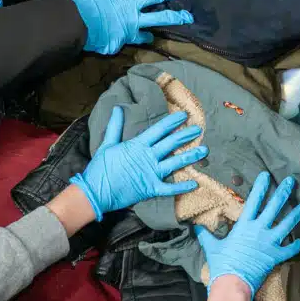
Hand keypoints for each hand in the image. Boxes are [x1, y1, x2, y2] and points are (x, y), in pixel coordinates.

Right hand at [70, 106, 206, 219]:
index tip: (184, 116)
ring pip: (175, 163)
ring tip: (204, 150)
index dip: (172, 122)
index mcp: (137, 145)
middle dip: (186, 136)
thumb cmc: (100, 168)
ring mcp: (151, 173)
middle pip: (171, 144)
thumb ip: (115, 127)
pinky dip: (182, 187)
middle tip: (199, 129)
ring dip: (190, 156)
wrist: (95, 192)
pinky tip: (195, 183)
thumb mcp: (107, 144)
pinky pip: (170, 188)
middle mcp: (148, 157)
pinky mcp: (150, 188)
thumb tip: (117, 108)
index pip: (159, 130)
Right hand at [71, 0, 193, 54]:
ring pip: (142, 36)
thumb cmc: (85, 6)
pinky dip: (115, 41)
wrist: (74, 27)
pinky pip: (118, 44)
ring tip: (152, 36)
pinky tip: (110, 41)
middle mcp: (132, 22)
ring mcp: (126, 36)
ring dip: (147, 36)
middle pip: (159, 19)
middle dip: (176, 18)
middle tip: (189, 18)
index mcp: (129, 6)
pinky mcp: (115, 47)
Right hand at [195, 171, 299, 300]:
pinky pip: (289, 250)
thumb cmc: (221, 265)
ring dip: (296, 214)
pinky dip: (296, 246)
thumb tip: (196, 227)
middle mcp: (259, 231)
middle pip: (274, 207)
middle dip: (283, 192)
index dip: (261, 187)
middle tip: (291, 181)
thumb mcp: (212, 248)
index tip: (267, 175)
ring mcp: (269, 243)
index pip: (254, 201)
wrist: (232, 285)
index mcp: (244, 226)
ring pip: (287, 225)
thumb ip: (206, 236)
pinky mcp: (275, 257)